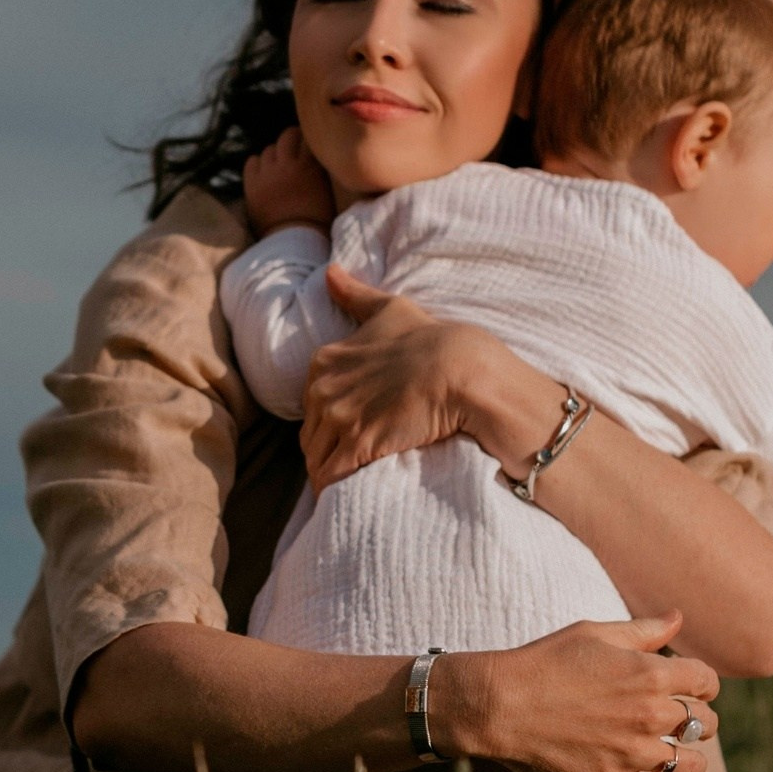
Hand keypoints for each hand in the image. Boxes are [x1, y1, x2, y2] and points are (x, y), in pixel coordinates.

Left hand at [240, 127, 334, 234]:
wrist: (293, 241)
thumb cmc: (317, 222)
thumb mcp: (328, 191)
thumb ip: (321, 171)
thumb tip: (319, 158)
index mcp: (310, 166)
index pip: (309, 138)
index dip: (310, 139)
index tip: (311, 144)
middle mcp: (287, 164)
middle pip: (287, 136)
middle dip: (292, 139)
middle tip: (295, 147)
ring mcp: (267, 174)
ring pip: (269, 149)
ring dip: (275, 153)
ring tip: (279, 164)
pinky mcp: (252, 184)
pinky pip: (252, 162)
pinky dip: (258, 163)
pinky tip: (264, 171)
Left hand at [301, 266, 566, 488]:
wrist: (461, 369)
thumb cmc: (431, 338)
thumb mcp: (390, 309)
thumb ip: (355, 294)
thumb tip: (329, 272)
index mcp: (325, 360)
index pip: (311, 403)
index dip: (329, 420)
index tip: (350, 431)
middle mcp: (323, 388)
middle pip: (311, 433)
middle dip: (326, 449)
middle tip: (350, 462)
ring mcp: (339, 417)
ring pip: (317, 457)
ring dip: (329, 471)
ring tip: (348, 484)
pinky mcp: (358, 444)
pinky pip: (330, 476)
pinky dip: (333, 489)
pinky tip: (343, 499)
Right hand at [436, 612, 721, 771]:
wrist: (500, 704)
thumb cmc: (545, 661)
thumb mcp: (594, 634)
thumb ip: (642, 630)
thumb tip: (678, 618)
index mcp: (651, 674)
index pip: (706, 681)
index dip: (704, 684)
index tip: (694, 689)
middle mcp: (651, 715)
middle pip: (704, 724)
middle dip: (700, 721)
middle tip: (682, 722)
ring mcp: (633, 753)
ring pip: (689, 766)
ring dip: (691, 761)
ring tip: (681, 758)